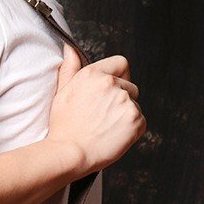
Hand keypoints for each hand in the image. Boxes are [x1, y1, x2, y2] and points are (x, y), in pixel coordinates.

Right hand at [47, 43, 146, 175]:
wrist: (69, 153)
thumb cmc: (64, 127)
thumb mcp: (62, 92)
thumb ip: (70, 69)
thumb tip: (70, 50)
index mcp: (94, 74)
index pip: (121, 63)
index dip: (121, 77)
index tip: (114, 92)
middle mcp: (111, 84)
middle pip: (131, 87)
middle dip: (122, 101)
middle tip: (104, 118)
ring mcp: (125, 101)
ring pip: (135, 106)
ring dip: (125, 116)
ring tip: (106, 129)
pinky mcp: (135, 119)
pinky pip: (141, 122)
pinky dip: (132, 131)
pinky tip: (114, 136)